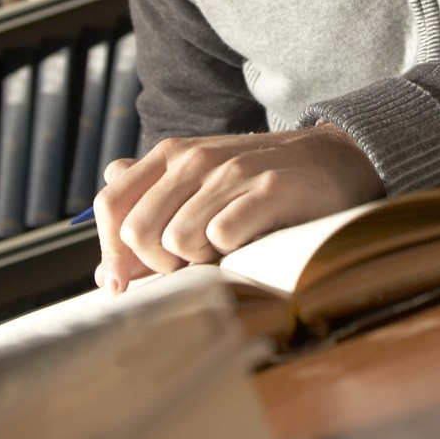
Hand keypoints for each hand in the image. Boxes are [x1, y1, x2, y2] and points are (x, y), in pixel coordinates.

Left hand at [92, 124, 384, 292]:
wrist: (332, 162)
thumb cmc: (256, 187)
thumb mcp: (197, 190)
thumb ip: (149, 219)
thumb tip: (107, 272)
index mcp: (169, 156)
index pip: (110, 206)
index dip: (110, 251)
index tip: (124, 282)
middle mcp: (194, 158)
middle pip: (137, 232)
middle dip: (156, 264)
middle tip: (189, 264)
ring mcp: (231, 172)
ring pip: (176, 239)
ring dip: (198, 259)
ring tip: (224, 250)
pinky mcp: (268, 189)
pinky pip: (222, 237)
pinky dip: (231, 252)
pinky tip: (249, 242)